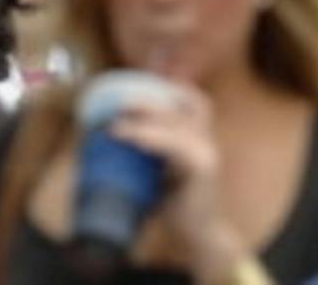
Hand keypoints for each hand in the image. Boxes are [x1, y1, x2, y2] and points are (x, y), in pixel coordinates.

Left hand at [108, 87, 242, 284]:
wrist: (197, 234)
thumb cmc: (174, 203)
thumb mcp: (160, 171)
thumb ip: (148, 151)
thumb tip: (110, 134)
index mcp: (200, 137)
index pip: (195, 101)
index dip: (174, 88)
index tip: (145, 82)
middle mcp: (207, 139)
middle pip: (181, 107)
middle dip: (148, 101)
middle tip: (118, 104)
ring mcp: (207, 152)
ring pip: (176, 124)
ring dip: (144, 120)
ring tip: (116, 126)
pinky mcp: (203, 168)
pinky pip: (176, 146)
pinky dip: (153, 138)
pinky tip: (134, 139)